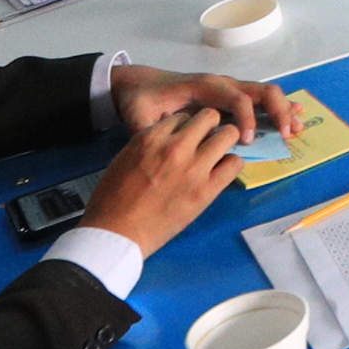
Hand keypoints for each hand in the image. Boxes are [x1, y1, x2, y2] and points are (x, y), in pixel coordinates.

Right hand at [75, 103, 242, 253]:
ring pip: (229, 134)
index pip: (182, 116)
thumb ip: (151, 143)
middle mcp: (176, 147)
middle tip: (205, 141)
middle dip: (209, 126)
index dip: (185, 127)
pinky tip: (220, 172)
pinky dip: (231, 164)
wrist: (118, 232)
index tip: (185, 138)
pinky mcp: (207, 190)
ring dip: (224, 142)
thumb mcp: (126, 157)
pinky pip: (235, 163)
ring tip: (216, 155)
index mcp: (151, 137)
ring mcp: (194, 168)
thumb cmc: (113, 198)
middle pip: (209, 116)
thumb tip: (170, 135)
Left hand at [111, 66, 300, 142]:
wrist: (140, 84)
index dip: (246, 118)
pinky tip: (294, 120)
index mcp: (204, 86)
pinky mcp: (231, 97)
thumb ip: (145, 127)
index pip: (236, 98)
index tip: (248, 141)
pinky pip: (260, 100)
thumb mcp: (137, 113)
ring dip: (284, 110)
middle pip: (260, 90)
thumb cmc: (142, 98)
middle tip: (287, 134)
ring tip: (297, 130)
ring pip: (265, 94)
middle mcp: (222, 84)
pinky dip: (279, 109)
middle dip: (278, 111)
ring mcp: (229, 89)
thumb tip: (156, 142)